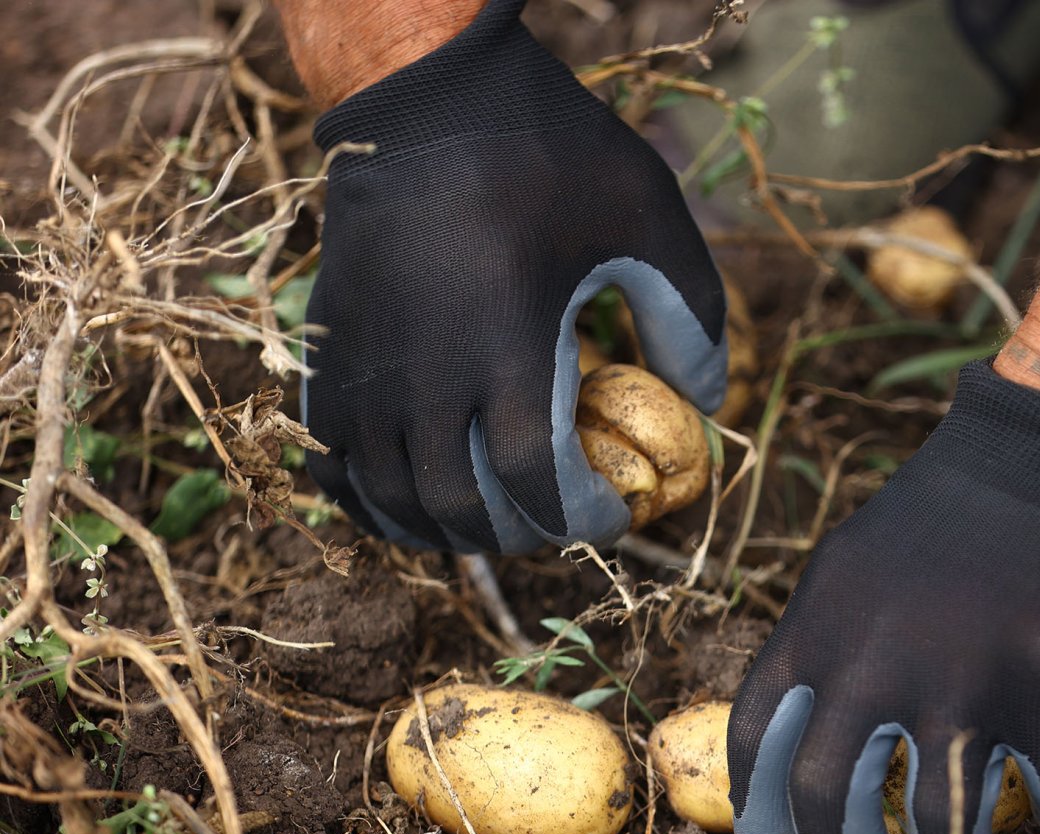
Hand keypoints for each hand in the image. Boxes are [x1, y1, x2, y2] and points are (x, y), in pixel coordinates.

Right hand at [302, 0, 727, 552]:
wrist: (423, 95)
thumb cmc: (545, 152)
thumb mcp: (646, 215)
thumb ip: (690, 313)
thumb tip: (708, 399)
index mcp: (508, 346)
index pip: (537, 483)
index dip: (580, 518)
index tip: (613, 513)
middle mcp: (424, 372)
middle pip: (463, 506)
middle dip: (520, 532)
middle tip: (558, 516)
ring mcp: (366, 366)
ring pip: (394, 496)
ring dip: (450, 526)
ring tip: (496, 517)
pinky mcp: (330, 350)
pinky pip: (333, 460)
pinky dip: (372, 499)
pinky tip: (413, 497)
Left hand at [727, 362, 1039, 833]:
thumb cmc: (948, 507)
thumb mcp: (850, 566)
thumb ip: (824, 649)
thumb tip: (813, 736)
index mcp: (812, 633)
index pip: (756, 753)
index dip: (762, 828)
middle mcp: (870, 668)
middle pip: (833, 811)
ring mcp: (955, 685)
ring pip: (941, 830)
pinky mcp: (1038, 693)